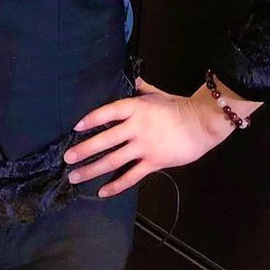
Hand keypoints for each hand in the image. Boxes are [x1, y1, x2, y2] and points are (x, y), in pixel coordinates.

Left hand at [63, 76, 258, 197]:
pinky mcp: (153, 162)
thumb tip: (131, 78)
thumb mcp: (156, 93)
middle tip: (67, 158)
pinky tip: (102, 191)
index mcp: (135, 108)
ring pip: (113, 160)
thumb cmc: (178, 106)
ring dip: (92, 169)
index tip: (76, 127)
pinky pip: (131, 176)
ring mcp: (144, 146)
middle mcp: (136, 127)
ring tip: (76, 176)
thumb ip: (141, 87)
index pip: (107, 112)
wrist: (201, 123)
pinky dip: (116, 185)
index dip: (91, 119)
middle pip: (105, 140)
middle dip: (84, 149)